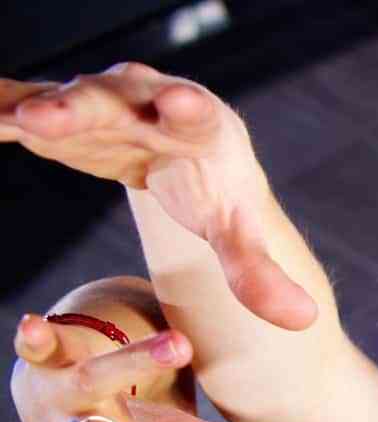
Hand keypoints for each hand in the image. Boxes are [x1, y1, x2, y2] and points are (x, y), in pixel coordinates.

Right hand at [0, 66, 315, 328]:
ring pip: (64, 99)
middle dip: (83, 106)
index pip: (197, 115)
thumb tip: (302, 321)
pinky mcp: (66, 115)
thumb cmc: (219, 198)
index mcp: (204, 127)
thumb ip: (260, 277)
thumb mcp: (238, 239)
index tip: (179, 102)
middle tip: (49, 117)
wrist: (183, 163)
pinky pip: (28, 109)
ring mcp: (105, 103)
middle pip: (116, 100)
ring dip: (34, 107)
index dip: (187, 108)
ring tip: (9, 119)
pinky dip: (6, 112)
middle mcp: (150, 100)